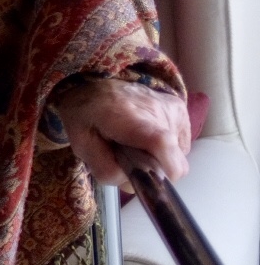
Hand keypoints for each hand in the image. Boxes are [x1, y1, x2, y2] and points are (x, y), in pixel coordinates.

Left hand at [52, 77, 190, 186]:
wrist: (92, 81)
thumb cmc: (84, 114)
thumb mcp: (82, 146)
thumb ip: (105, 168)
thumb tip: (131, 183)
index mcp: (127, 117)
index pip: (161, 144)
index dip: (162, 170)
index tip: (146, 178)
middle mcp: (156, 109)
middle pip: (174, 161)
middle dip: (154, 170)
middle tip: (130, 158)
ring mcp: (171, 108)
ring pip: (178, 155)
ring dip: (157, 157)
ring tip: (134, 141)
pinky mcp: (179, 108)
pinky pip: (181, 143)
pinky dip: (165, 147)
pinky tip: (144, 135)